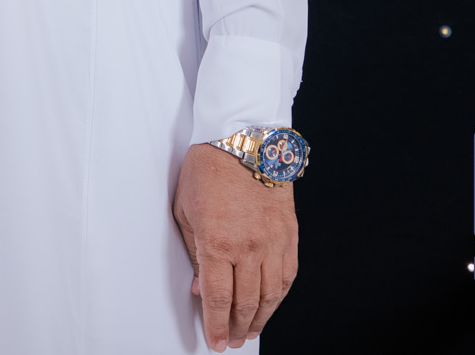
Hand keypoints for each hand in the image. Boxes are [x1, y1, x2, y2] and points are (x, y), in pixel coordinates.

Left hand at [173, 143, 298, 350]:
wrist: (244, 139)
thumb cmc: (207, 169)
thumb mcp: (185, 210)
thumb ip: (192, 252)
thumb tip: (198, 287)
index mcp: (217, 242)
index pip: (217, 298)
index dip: (216, 326)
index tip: (215, 342)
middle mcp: (249, 247)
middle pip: (246, 303)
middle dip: (238, 328)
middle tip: (233, 341)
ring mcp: (273, 242)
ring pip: (271, 295)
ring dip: (261, 318)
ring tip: (251, 331)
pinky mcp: (290, 235)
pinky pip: (287, 276)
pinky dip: (279, 296)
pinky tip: (271, 304)